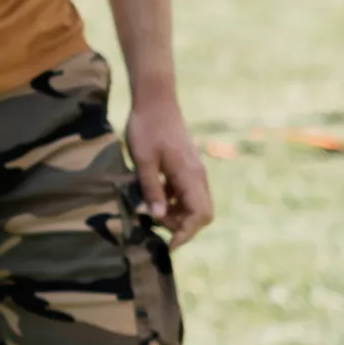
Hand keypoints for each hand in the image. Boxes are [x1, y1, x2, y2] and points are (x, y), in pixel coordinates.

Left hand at [126, 93, 213, 247]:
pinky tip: (152, 196)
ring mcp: (193, 171)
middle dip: (181, 226)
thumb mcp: (143, 160)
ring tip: (149, 210)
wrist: (155, 100)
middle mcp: (197, 176)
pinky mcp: (185, 167)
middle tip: (154, 222)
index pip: (200, 215)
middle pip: (201, 213)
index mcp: (190, 175)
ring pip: (193, 204)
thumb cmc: (147, 127)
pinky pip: (185, 193)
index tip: (168, 244)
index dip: (187, 233)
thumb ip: (151, 188)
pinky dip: (172, 201)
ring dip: (176, 214)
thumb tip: (156, 216)